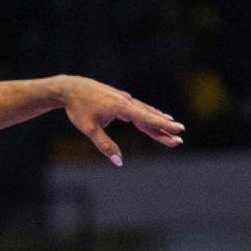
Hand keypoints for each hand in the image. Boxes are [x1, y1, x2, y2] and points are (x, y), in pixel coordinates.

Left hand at [56, 77, 181, 162]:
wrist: (70, 88)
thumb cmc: (78, 109)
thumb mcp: (89, 129)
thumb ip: (105, 146)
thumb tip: (118, 161)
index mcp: (121, 107)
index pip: (146, 118)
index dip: (163, 126)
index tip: (177, 130)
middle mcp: (126, 101)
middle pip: (149, 117)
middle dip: (165, 127)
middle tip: (180, 137)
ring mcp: (124, 99)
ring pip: (146, 112)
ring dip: (159, 121)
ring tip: (174, 128)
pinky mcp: (121, 99)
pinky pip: (139, 109)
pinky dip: (150, 115)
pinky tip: (158, 116)